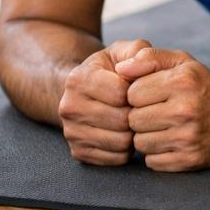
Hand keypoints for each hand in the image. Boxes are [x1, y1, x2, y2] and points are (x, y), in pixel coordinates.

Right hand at [58, 38, 151, 165]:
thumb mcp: (125, 51)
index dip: (139, 92)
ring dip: (134, 132)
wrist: (89, 92)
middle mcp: (69, 107)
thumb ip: (139, 51)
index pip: (122, 93)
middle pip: (122, 120)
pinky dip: (127, 149)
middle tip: (140, 107)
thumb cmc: (114, 69)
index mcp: (78, 79)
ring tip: (134, 119)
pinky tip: (126, 133)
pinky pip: (116, 159)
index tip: (139, 88)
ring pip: (121, 142)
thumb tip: (136, 65)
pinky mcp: (79, 152)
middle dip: (138, 113)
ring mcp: (71, 132)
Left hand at [115, 47, 209, 171]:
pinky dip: (157, 153)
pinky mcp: (188, 160)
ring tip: (163, 127)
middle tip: (158, 112)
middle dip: (141, 116)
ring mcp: (187, 138)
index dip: (138, 94)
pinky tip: (171, 141)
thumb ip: (150, 58)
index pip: (131, 93)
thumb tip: (120, 68)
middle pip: (133, 120)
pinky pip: (152, 161)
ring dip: (147, 136)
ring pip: (139, 143)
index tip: (153, 94)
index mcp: (182, 82)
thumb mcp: (182, 63)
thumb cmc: (203, 88)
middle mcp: (185, 110)